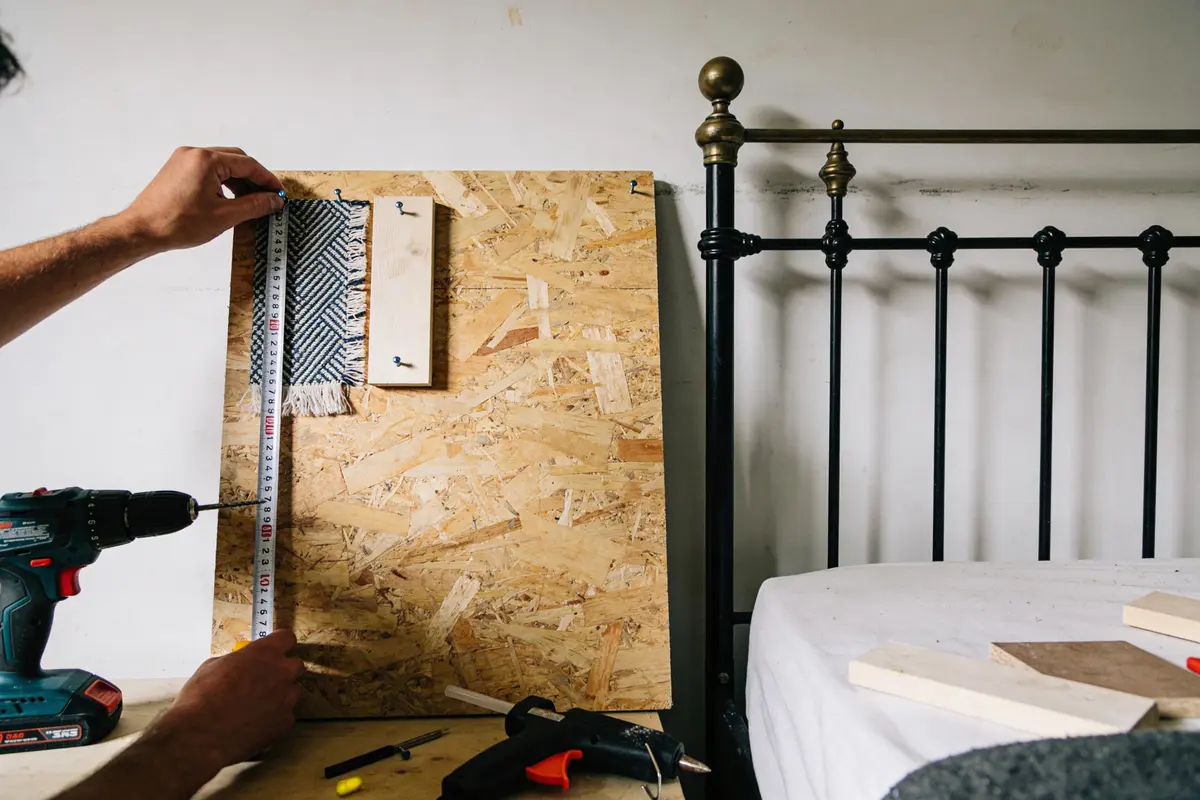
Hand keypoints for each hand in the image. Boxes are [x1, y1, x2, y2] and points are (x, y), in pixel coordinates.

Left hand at [120, 146, 285, 251]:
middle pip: (236, 160)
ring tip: (249, 203)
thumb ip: (254, 205)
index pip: (248, 164)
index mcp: (206, 160)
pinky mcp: (177, 169)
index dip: (268, 180)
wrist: (142, 230)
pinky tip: (229, 200)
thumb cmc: (176, 223)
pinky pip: (208, 170)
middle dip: (254, 180)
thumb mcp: (224, 216)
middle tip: (268, 199)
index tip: (279, 194)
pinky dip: (223, 182)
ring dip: (239, 181)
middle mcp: (194, 154)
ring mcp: (183, 160)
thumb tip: (273, 201)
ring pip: (222, 165)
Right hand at [148, 630, 302, 770]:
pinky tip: (255, 726)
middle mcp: (281, 672)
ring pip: (292, 692)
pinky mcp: (286, 722)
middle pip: (295, 666)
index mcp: (264, 653)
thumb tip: (241, 664)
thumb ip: (237, 661)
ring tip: (256, 708)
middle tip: (264, 682)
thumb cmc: (199, 699)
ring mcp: (287, 698)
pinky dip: (274, 719)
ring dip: (280, 696)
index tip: (275, 650)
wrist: (199, 737)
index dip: (280, 644)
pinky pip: (285, 716)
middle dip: (282, 671)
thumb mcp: (212, 667)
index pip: (287, 638)